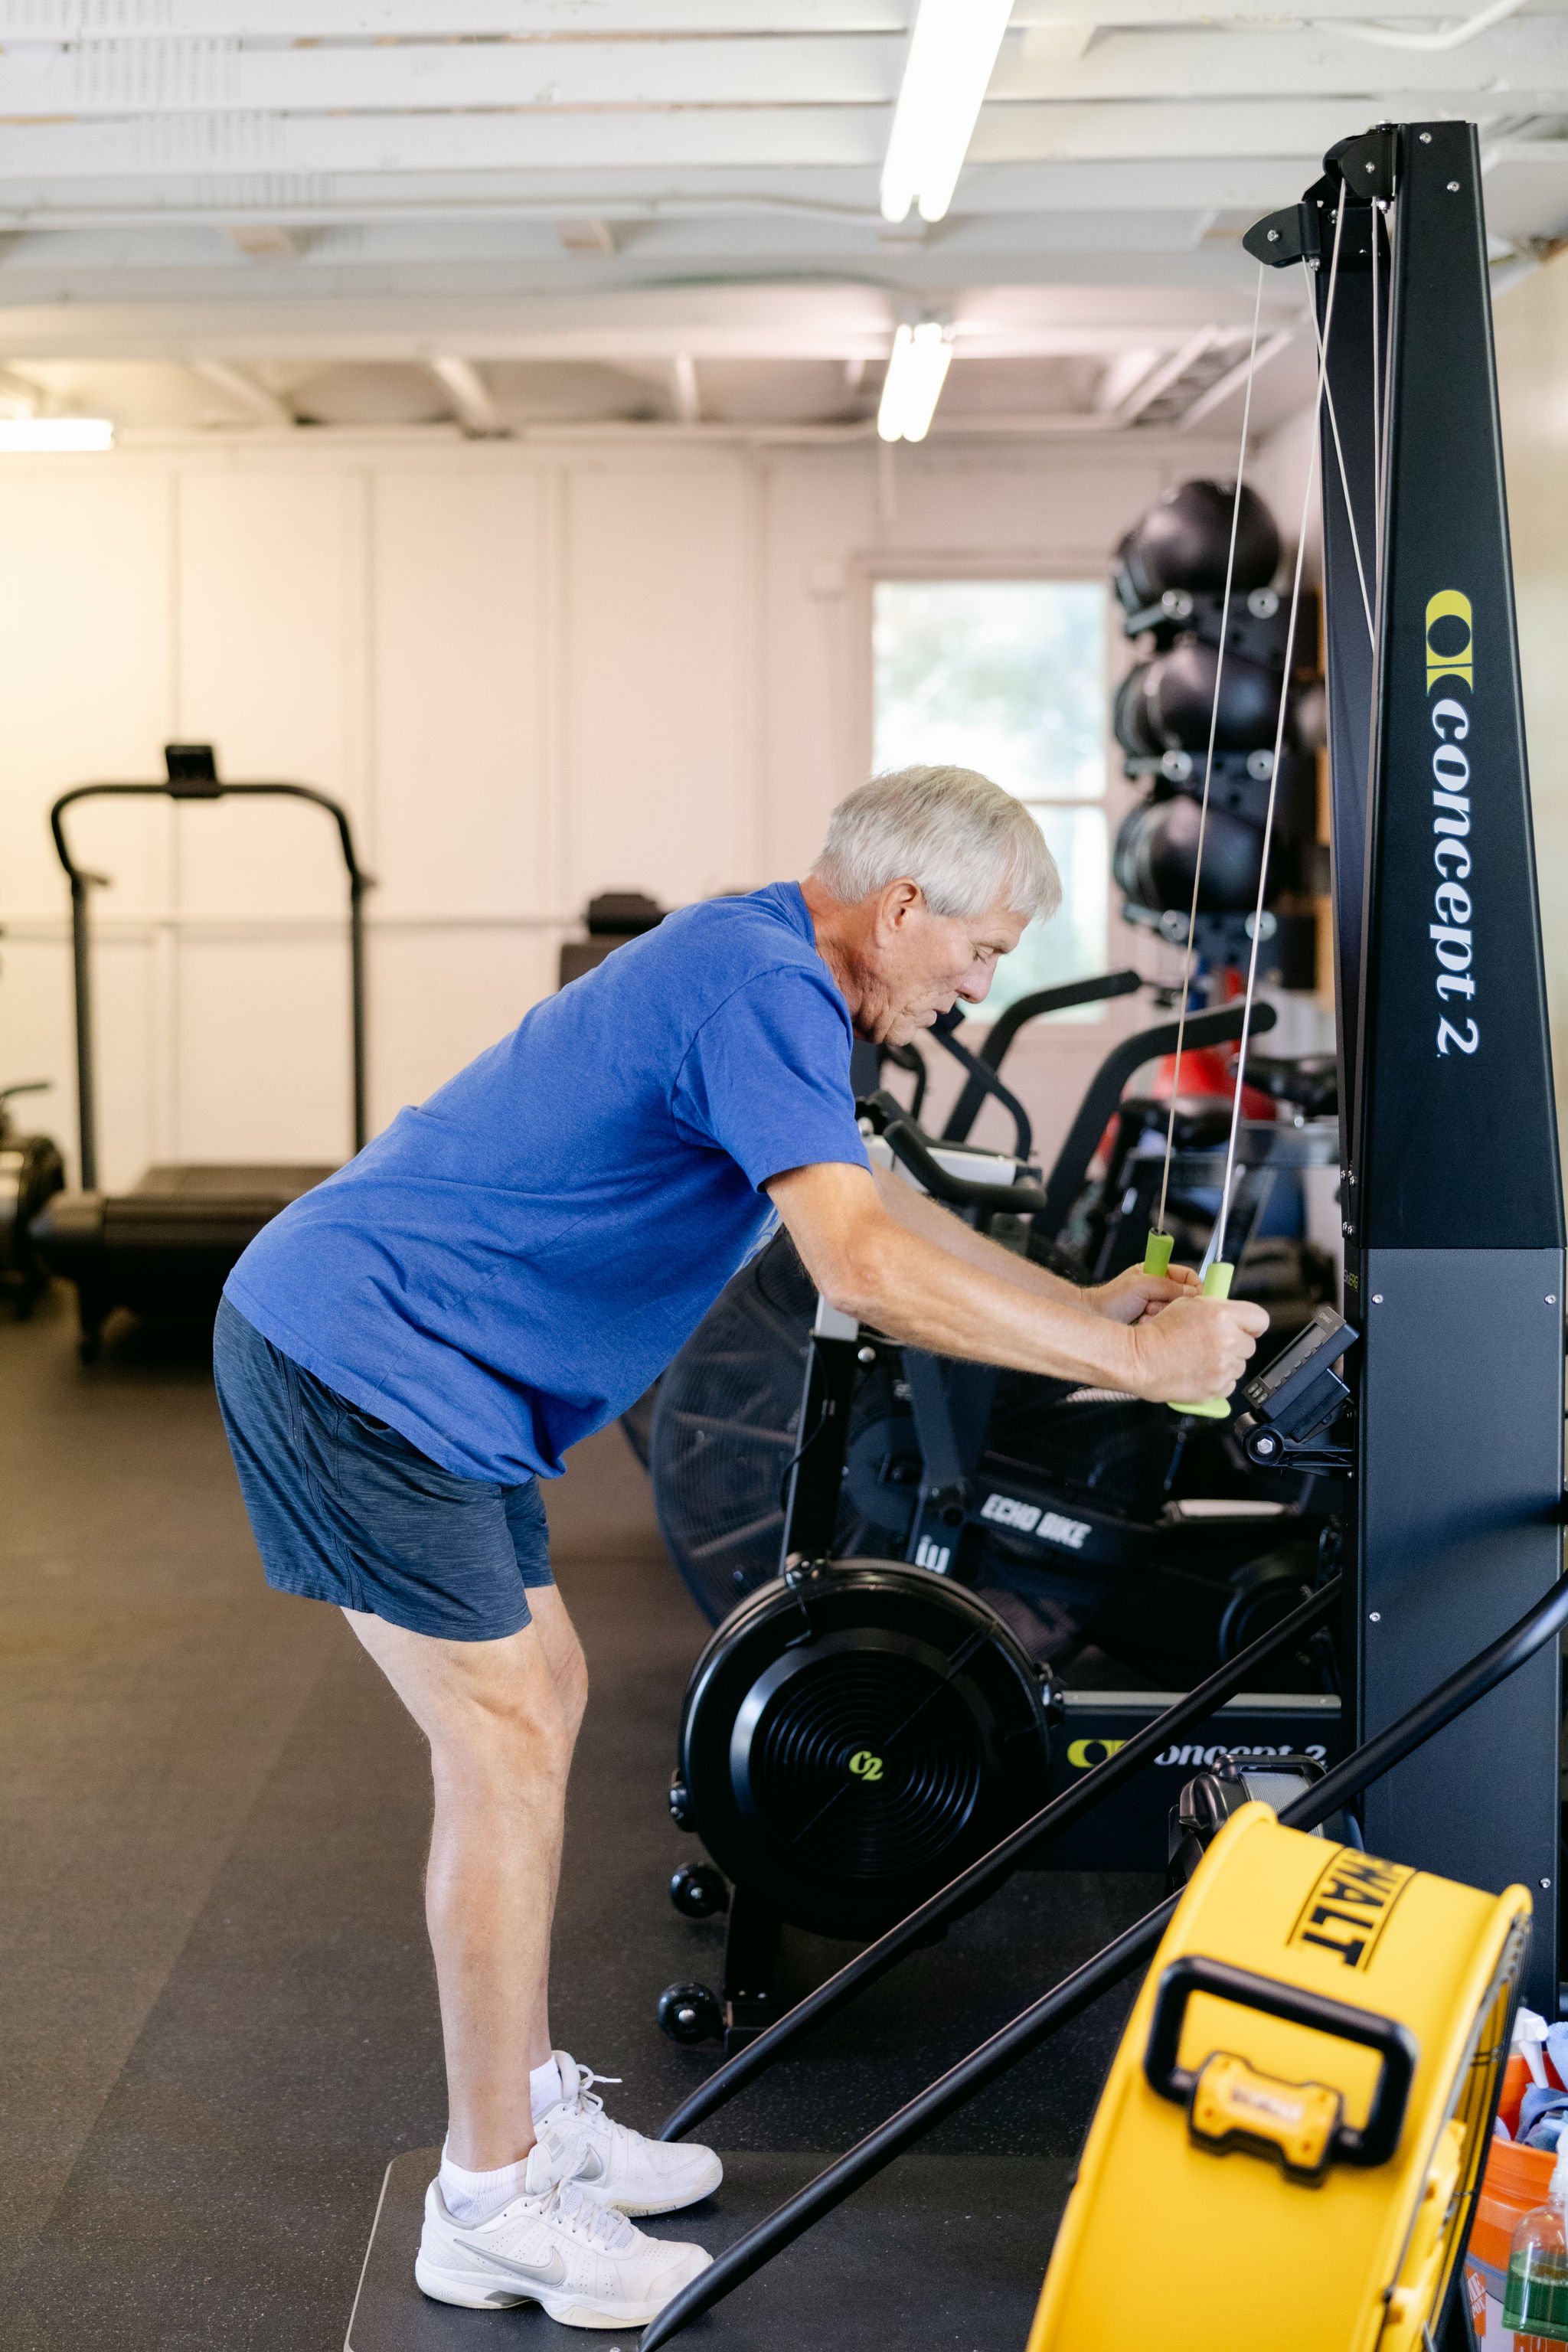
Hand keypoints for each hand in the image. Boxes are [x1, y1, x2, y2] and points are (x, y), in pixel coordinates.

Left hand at [1088, 1262, 1203, 1325]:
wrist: (1094, 1319)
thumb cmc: (1110, 1299)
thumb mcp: (1141, 1286)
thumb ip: (1167, 1286)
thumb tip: (1192, 1292)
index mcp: (1157, 1272)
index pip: (1187, 1275)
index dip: (1195, 1285)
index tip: (1199, 1296)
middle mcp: (1159, 1288)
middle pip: (1184, 1295)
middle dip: (1172, 1302)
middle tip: (1156, 1304)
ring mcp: (1157, 1306)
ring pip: (1176, 1311)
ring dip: (1161, 1313)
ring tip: (1144, 1313)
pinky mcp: (1154, 1322)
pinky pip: (1167, 1324)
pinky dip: (1156, 1323)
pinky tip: (1142, 1322)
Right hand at [1125, 1293, 1269, 1403]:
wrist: (1140, 1358)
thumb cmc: (1158, 1331)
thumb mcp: (1188, 1304)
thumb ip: (1216, 1308)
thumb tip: (1230, 1314)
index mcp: (1223, 1316)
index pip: (1260, 1319)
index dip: (1251, 1324)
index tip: (1244, 1327)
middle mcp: (1228, 1341)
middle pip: (1249, 1345)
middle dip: (1234, 1343)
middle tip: (1212, 1342)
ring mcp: (1224, 1367)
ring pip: (1239, 1365)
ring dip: (1226, 1362)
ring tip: (1200, 1358)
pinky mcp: (1217, 1388)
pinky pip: (1228, 1384)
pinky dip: (1218, 1380)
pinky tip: (1199, 1371)